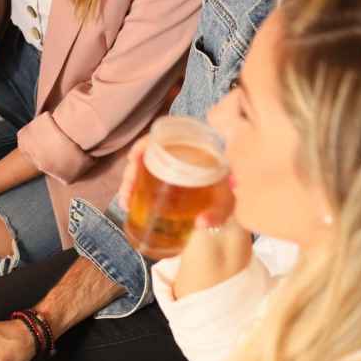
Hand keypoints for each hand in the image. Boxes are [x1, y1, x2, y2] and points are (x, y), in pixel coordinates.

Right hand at [116, 140, 238, 260]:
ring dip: (130, 183)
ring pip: (142, 169)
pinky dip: (135, 191)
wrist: (234, 200)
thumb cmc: (230, 195)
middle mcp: (177, 156)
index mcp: (194, 150)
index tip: (133, 157)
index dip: (145, 143)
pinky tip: (129, 204)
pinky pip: (145, 181)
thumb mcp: (227, 202)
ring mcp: (169, 168)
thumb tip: (200, 223)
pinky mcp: (164, 182)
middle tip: (127, 191)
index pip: (165, 137)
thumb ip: (219, 212)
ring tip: (125, 202)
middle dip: (132, 171)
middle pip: (148, 155)